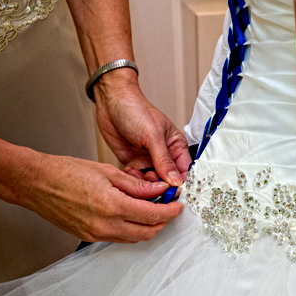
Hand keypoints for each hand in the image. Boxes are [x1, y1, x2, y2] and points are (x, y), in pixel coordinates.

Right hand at [13, 150, 182, 242]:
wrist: (36, 183)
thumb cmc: (66, 172)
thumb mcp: (107, 172)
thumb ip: (137, 185)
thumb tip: (160, 189)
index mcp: (112, 206)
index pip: (153, 215)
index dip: (170, 211)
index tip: (177, 204)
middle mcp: (105, 225)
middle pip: (147, 232)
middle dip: (163, 221)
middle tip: (168, 207)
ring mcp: (96, 234)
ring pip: (134, 238)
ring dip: (148, 227)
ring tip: (152, 209)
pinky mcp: (88, 237)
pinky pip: (118, 238)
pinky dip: (131, 229)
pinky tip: (132, 215)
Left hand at [93, 70, 191, 186]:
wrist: (111, 102)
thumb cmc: (136, 110)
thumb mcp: (153, 135)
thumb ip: (164, 160)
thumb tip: (176, 181)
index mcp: (176, 146)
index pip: (184, 170)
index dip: (182, 183)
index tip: (177, 194)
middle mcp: (164, 155)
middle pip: (168, 180)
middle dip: (163, 187)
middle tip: (157, 191)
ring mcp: (148, 160)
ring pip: (152, 182)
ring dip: (147, 185)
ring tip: (142, 180)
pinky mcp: (133, 163)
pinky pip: (136, 179)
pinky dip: (133, 181)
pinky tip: (131, 174)